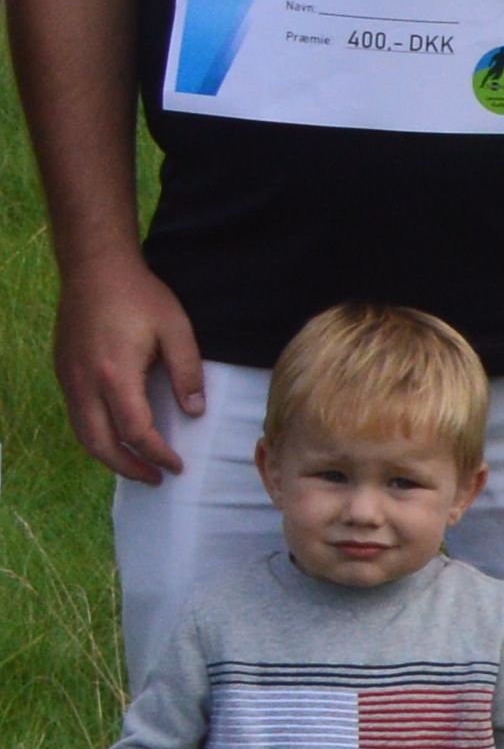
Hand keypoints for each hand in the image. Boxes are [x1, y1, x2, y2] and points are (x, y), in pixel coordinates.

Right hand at [55, 248, 203, 483]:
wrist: (95, 270)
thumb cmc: (139, 296)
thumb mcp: (177, 330)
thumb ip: (187, 373)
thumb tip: (194, 412)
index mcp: (115, 376)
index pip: (135, 432)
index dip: (157, 454)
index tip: (177, 466)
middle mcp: (85, 384)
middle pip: (100, 444)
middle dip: (128, 468)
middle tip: (156, 479)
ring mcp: (69, 379)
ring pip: (82, 434)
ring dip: (108, 456)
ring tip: (137, 466)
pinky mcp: (64, 372)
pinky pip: (77, 416)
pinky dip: (96, 436)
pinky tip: (116, 436)